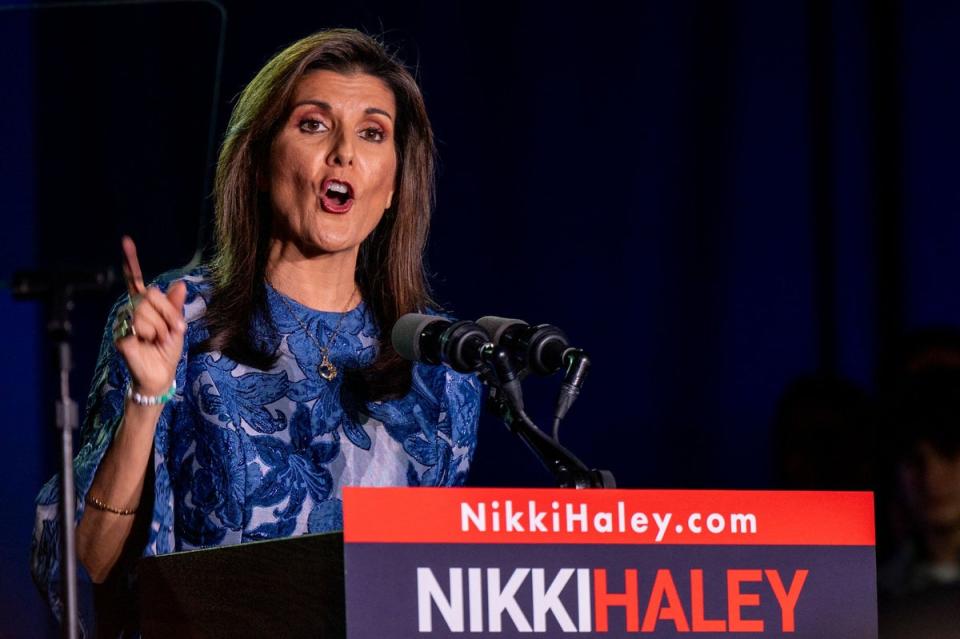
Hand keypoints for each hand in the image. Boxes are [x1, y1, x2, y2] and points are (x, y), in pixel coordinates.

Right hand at [114, 236, 186, 396]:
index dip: (131, 261)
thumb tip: (180, 284)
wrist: (161, 374)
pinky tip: (147, 345)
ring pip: (146, 311)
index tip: (126, 241)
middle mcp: (131, 310)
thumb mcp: (176, 325)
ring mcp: (123, 322)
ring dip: (160, 328)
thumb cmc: (166, 351)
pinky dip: (151, 337)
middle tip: (170, 332)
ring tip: (157, 340)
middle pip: (150, 295)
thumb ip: (175, 306)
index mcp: (145, 306)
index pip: (136, 281)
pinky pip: (140, 326)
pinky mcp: (121, 335)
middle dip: (168, 314)